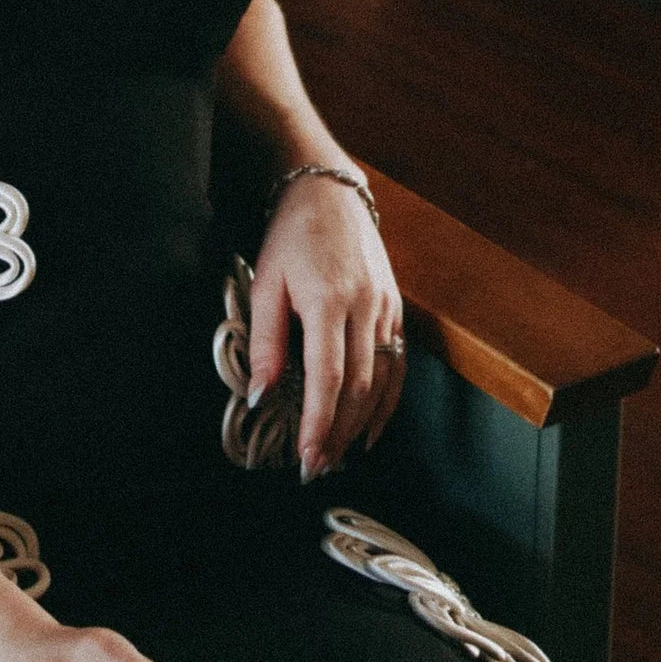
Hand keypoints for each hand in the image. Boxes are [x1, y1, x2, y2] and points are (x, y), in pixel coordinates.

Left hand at [250, 169, 404, 480]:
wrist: (330, 193)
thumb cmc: (291, 237)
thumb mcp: (266, 282)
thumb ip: (266, 341)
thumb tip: (263, 396)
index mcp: (327, 299)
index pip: (327, 376)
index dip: (319, 422)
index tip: (307, 458)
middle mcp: (364, 306)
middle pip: (358, 386)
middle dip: (337, 433)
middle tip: (317, 467)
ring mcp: (385, 307)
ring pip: (382, 380)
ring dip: (360, 424)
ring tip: (338, 454)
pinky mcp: (395, 307)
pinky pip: (397, 364)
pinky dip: (387, 401)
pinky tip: (370, 427)